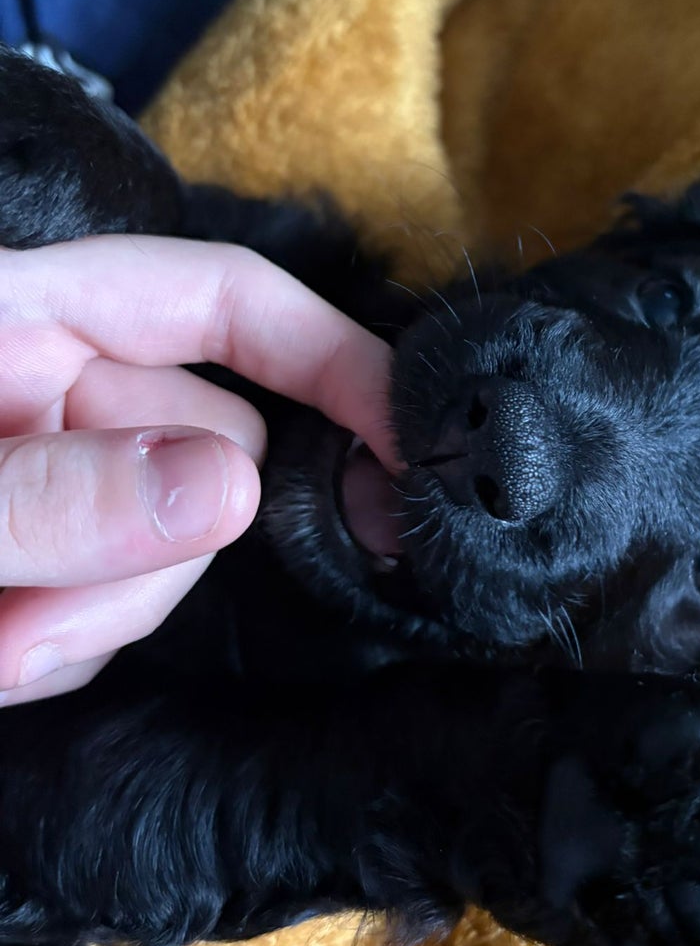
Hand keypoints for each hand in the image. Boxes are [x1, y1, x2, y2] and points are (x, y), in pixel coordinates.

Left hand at [0, 234, 396, 704]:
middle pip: (213, 451)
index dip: (331, 355)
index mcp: (25, 314)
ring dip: (99, 617)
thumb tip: (232, 489)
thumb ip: (54, 498)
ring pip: (178, 545)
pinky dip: (70, 644)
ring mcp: (62, 473)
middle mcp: (60, 384)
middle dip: (154, 554)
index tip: (414, 444)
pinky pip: (123, 601)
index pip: (222, 301)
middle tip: (26, 635)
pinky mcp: (52, 552)